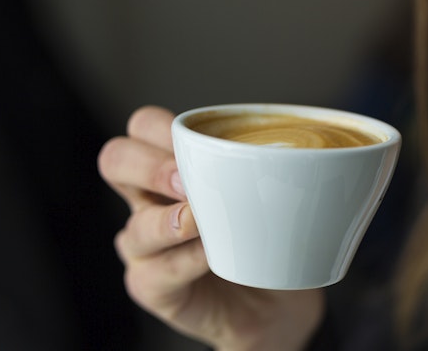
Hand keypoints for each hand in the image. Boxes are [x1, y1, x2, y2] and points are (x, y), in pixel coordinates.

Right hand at [98, 106, 324, 350]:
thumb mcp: (272, 190)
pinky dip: (185, 261)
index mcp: (172, 165)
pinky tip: (211, 255)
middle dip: (147, 164)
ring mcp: (145, 245)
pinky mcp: (153, 287)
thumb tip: (314, 144)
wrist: (275, 301)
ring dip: (169, 221)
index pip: (143, 127)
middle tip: (186, 177)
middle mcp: (148, 200)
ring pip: (133, 227)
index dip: (158, 127)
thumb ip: (275, 164)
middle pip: (114, 160)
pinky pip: (156, 272)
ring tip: (200, 219)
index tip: (201, 139)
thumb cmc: (267, 233)